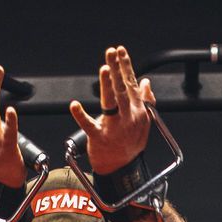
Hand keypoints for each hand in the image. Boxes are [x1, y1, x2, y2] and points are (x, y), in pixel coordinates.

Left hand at [69, 45, 155, 173]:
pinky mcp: (100, 139)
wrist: (123, 170)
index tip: (120, 50)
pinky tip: (75, 106)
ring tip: (104, 70)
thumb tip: (146, 82)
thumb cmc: (131, 145)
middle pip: (122, 90)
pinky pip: (90, 126)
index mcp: (137, 111)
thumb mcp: (144, 123)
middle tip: (110, 52)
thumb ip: (145, 101)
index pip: (131, 84)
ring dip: (107, 86)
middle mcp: (127, 117)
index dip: (125, 66)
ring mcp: (114, 128)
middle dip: (117, 70)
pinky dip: (81, 116)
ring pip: (111, 104)